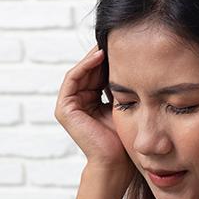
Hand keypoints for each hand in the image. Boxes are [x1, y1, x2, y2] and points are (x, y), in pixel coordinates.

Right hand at [55, 45, 129, 171]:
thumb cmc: (124, 137)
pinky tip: (100, 55)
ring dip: (94, 55)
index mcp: (92, 100)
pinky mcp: (64, 108)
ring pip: (81, 71)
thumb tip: (135, 57)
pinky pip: (73, 78)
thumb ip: (120, 83)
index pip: (99, 72)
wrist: (116, 162)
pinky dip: (85, 65)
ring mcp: (69, 105)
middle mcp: (79, 101)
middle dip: (103, 53)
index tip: (126, 42)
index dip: (111, 57)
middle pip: (89, 69)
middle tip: (117, 36)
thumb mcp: (124, 102)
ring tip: (109, 42)